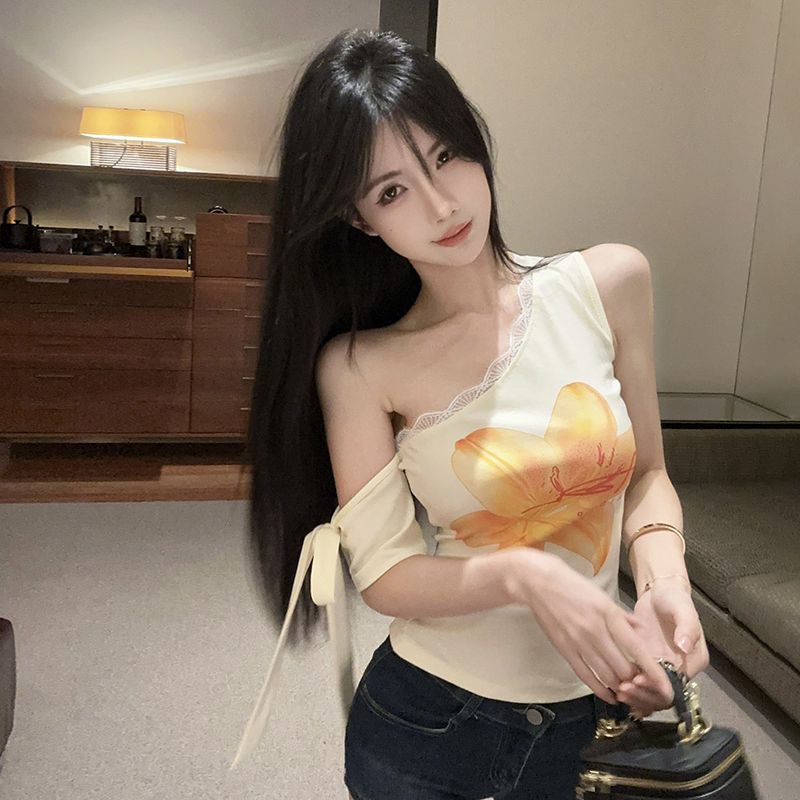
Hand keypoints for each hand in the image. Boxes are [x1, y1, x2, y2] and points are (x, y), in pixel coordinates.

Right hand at [514, 551, 671, 705]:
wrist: (539, 582)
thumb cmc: (572, 585)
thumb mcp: (601, 595)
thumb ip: (621, 615)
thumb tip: (640, 628)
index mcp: (608, 614)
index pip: (636, 649)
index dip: (653, 672)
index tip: (664, 686)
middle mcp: (596, 631)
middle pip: (623, 668)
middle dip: (637, 682)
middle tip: (643, 685)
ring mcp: (579, 642)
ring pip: (607, 675)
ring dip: (620, 687)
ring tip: (628, 690)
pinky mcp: (565, 650)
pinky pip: (586, 676)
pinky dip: (600, 689)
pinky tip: (609, 695)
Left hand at [616, 578, 709, 717]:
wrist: (658, 593)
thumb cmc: (674, 600)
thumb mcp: (683, 610)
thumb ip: (687, 628)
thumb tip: (685, 646)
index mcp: (692, 661)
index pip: (677, 685)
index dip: (658, 687)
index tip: (639, 679)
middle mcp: (678, 670)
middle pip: (662, 695)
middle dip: (644, 695)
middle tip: (624, 687)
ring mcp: (660, 668)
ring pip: (650, 694)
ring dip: (636, 696)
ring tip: (618, 688)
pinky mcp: (645, 664)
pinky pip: (639, 685)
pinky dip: (630, 690)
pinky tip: (615, 687)